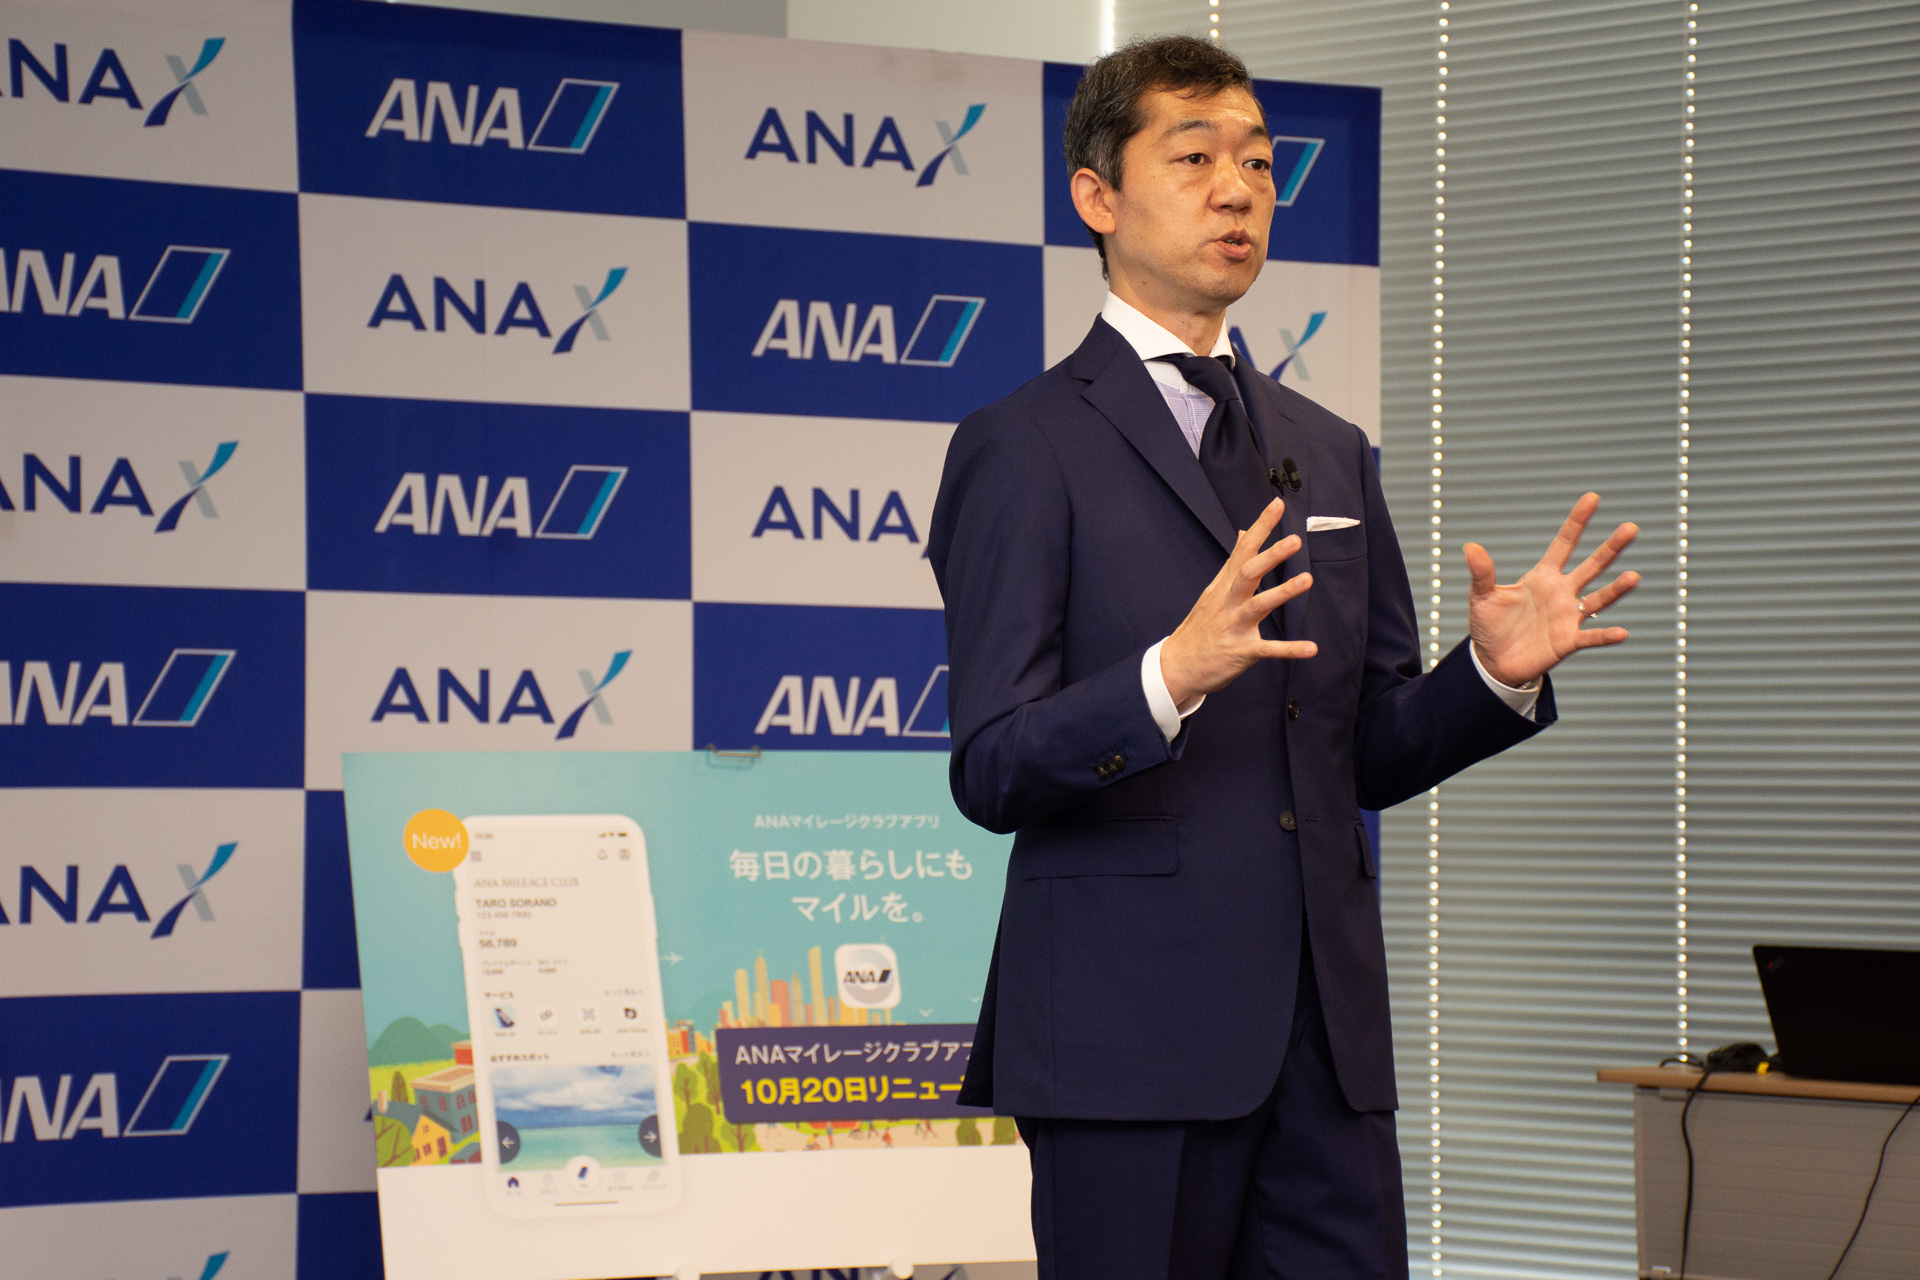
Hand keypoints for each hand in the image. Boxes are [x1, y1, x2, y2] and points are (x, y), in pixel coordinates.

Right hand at [1160, 498, 1316, 705]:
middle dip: (1270, 556)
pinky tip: (1311, 648)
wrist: (1176, 666)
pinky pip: (1267, 650)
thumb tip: (1244, 532)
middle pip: (1247, 573)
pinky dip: (1289, 650)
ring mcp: (1233, 626)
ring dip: (1282, 593)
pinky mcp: (1240, 652)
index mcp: (1224, 586)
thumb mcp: (1213, 590)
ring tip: (1307, 580)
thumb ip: (1233, 562)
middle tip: (1294, 540)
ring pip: (1257, 606)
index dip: (1261, 527)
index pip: (1243, 550)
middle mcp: (1228, 602)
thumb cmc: (1200, 627)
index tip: (1278, 504)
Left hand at [1465, 492, 1639, 687]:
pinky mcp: (1568, 641)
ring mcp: (1568, 616)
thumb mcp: (1482, 596)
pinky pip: (1591, 637)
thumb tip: (1470, 547)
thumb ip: (1482, 573)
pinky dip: (1605, 635)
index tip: (1592, 498)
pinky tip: (1622, 633)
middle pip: (1592, 566)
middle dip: (1611, 548)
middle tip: (1631, 528)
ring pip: (1599, 599)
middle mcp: (1562, 592)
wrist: (1493, 660)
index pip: (1564, 543)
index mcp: (1543, 576)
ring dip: (1616, 589)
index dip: (1577, 521)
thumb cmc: (1490, 625)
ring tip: (1634, 577)